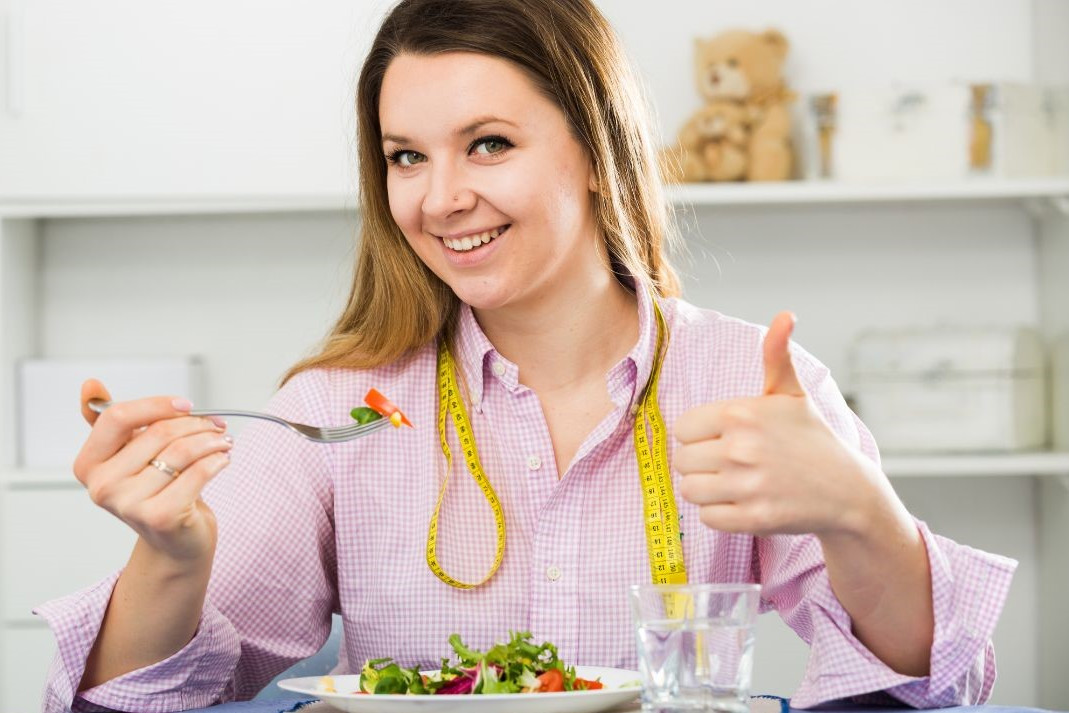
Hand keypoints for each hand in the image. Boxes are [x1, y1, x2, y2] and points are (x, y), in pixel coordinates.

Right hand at [73, 379, 232, 565]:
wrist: (175, 541)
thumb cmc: (157, 492)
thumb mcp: (131, 454)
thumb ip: (113, 422)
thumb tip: (90, 385)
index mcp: (89, 464)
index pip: (117, 417)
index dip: (157, 405)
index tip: (186, 405)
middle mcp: (102, 486)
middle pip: (158, 432)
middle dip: (195, 424)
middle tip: (216, 425)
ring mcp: (129, 504)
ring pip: (181, 451)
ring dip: (211, 440)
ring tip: (223, 441)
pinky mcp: (160, 517)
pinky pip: (198, 473)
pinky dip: (217, 461)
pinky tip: (223, 459)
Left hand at [673, 312, 881, 537]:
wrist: (847, 489)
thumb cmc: (811, 438)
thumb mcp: (792, 393)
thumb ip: (776, 355)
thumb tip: (785, 315)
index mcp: (742, 413)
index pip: (683, 428)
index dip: (698, 435)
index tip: (722, 437)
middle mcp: (741, 448)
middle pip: (682, 460)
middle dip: (701, 462)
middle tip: (730, 463)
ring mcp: (748, 485)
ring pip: (690, 489)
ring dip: (707, 489)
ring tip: (733, 483)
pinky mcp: (754, 518)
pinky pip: (707, 518)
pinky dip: (720, 514)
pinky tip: (742, 502)